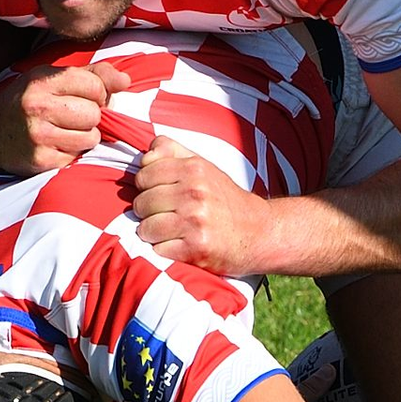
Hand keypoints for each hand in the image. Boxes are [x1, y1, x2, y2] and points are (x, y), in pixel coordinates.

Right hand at [0, 61, 130, 174]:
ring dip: (85, 137)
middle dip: (91, 117)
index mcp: (42, 81)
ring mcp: (38, 135)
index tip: (87, 98)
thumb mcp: (51, 78)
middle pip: (95, 113)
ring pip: (91, 137)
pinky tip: (55, 145)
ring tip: (65, 132)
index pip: (95, 85)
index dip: (99, 93)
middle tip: (72, 117)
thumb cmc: (27, 101)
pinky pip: (77, 157)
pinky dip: (72, 153)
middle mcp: (38, 107)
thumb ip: (91, 75)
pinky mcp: (40, 160)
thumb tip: (126, 81)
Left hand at [132, 135, 270, 274]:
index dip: (146, 186)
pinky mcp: (196, 248)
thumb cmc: (225, 200)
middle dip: (148, 212)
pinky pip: (158, 250)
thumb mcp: (203, 166)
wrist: (258, 232)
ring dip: (153, 233)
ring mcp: (195, 221)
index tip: (158, 193)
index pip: (144, 174)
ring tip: (169, 231)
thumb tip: (144, 156)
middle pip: (142, 203)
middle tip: (164, 215)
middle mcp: (194, 193)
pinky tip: (178, 245)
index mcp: (194, 169)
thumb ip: (172, 151)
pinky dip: (164, 250)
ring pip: (146, 228)